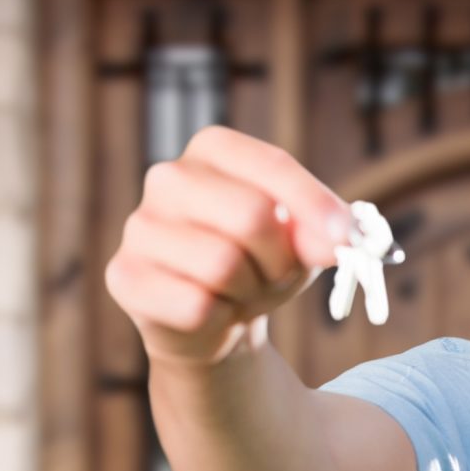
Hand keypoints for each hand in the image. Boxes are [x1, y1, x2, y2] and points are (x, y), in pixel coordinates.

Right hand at [105, 126, 351, 365]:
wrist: (212, 320)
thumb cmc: (259, 264)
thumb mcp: (302, 243)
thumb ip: (324, 233)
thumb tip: (341, 238)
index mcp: (213, 149)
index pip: (273, 164)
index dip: (315, 203)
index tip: (345, 238)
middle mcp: (168, 177)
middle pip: (252, 215)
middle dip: (280, 259)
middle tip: (278, 275)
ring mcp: (139, 226)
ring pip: (222, 264)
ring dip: (250, 291)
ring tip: (241, 291)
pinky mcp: (124, 276)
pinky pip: (195, 305)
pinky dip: (218, 318)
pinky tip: (210, 311)